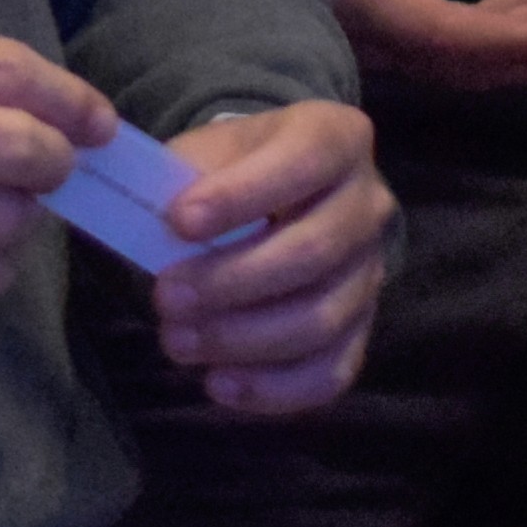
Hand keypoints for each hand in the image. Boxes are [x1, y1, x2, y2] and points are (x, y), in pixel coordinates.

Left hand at [147, 99, 392, 412]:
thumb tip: (155, 222)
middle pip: (314, 252)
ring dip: (242, 339)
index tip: (179, 222)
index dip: (242, 195)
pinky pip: (330, 373)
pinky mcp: (361, 330)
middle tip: (164, 297)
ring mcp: (370, 272)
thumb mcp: (209, 148)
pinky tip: (218, 384)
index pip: (304, 161)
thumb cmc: (233, 169)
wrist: (272, 194)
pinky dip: (273, 388)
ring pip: (321, 321)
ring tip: (177, 341)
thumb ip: (186, 176)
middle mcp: (368, 204)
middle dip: (231, 281)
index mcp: (337, 138)